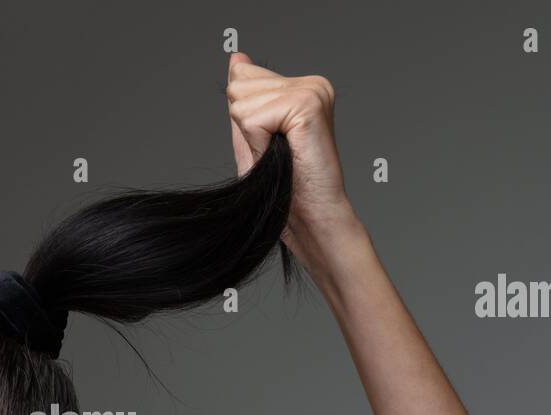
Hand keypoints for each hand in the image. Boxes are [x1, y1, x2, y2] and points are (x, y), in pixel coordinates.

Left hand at [225, 51, 358, 267]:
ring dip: (253, 139)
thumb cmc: (286, 189)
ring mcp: (313, 90)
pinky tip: (284, 156)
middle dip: (246, 128)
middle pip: (238, 87)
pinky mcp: (307, 105)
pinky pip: (252, 119)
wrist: (312, 219)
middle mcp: (312, 83)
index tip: (272, 145)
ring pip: (241, 102)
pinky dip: (258, 144)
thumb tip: (237, 59)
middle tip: (276, 154)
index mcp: (303, 87)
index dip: (245, 120)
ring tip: (281, 157)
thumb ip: (246, 100)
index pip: (242, 77)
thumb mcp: (254, 138)